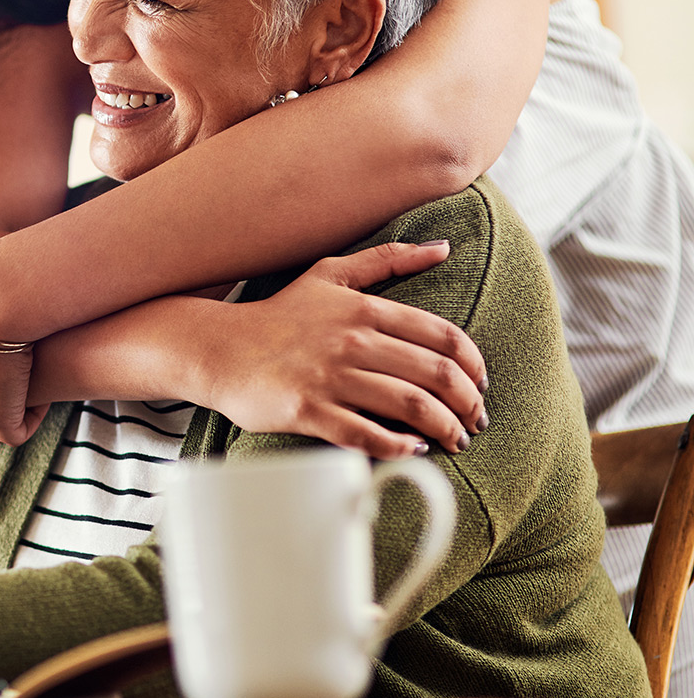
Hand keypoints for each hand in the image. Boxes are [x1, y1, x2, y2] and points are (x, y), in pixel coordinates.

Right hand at [197, 241, 486, 457]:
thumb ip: (388, 259)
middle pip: (435, 375)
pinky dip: (398, 447)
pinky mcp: (307, 410)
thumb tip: (443, 247)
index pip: (442, 337)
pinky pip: (367, 434)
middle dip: (467, 404)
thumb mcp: (331, 275)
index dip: (473, 366)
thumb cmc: (278, 316)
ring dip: (444, 429)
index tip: (479, 385)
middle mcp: (352, 341)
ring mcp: (329, 377)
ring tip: (454, 441)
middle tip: (474, 421)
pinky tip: (411, 450)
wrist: (218, 349)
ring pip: (409, 406)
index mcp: (364, 309)